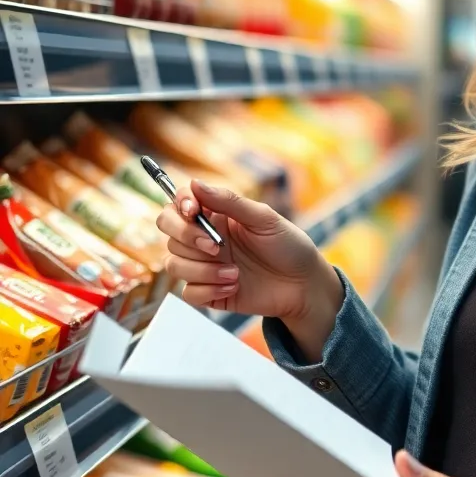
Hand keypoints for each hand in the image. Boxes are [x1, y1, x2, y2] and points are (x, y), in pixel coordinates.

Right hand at [156, 181, 339, 327]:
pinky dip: (209, 290)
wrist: (304, 285)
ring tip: (236, 274)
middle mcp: (205, 239)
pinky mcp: (208, 292)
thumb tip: (194, 183)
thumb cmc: (289, 246)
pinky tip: (234, 287)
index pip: (179, 205)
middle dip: (188, 238)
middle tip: (218, 247)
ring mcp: (205, 266)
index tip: (193, 211)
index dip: (179, 205)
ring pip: (174, 263)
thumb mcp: (264, 219)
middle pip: (169, 232)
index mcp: (217, 216)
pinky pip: (188, 292)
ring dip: (204, 270)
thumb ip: (230, 202)